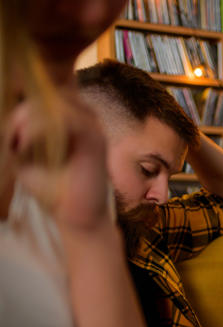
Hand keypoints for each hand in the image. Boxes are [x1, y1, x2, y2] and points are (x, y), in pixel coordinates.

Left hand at [3, 91, 111, 232]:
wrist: (76, 217)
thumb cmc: (51, 189)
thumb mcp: (24, 155)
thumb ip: (17, 133)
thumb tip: (3, 119)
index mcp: (71, 119)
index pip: (45, 94)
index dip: (22, 106)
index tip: (10, 135)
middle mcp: (84, 117)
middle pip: (47, 94)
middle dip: (20, 113)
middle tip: (9, 139)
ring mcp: (92, 126)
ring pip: (53, 103)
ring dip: (26, 120)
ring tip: (15, 143)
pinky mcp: (95, 139)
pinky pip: (65, 118)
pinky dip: (37, 128)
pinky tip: (24, 145)